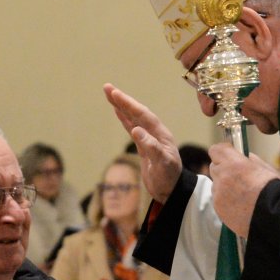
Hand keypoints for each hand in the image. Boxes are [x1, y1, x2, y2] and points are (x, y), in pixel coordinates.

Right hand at [104, 84, 181, 201]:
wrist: (172, 191)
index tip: (115, 94)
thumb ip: (151, 146)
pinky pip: (132, 127)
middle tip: (107, 88)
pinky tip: (118, 112)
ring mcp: (149, 138)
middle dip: (122, 100)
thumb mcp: (161, 164)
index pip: (142, 115)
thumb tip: (135, 130)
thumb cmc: (169, 178)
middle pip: (137, 112)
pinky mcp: (144, 146)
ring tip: (110, 94)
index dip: (129, 104)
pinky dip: (124, 119)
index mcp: (160, 134)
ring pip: (134, 118)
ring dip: (122, 106)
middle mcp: (155, 133)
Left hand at [207, 143, 279, 234]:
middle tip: (237, 175)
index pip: (216, 150)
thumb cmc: (273, 191)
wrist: (272, 216)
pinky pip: (218, 199)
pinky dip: (225, 199)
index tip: (229, 153)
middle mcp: (222, 177)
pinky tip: (240, 204)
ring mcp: (218, 193)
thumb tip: (247, 157)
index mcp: (234, 163)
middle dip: (224, 169)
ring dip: (224, 185)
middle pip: (214, 167)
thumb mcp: (266, 168)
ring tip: (242, 194)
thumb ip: (252, 160)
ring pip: (216, 184)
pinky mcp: (218, 207)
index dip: (223, 151)